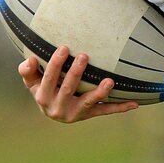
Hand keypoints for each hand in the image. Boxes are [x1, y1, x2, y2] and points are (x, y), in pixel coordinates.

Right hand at [19, 45, 138, 122]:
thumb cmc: (44, 89)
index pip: (49, 78)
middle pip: (68, 88)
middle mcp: (59, 108)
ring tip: (110, 82)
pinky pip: (106, 111)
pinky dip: (121, 107)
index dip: (56, 63)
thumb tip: (30, 59)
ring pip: (89, 103)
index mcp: (43, 97)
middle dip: (76, 73)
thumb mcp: (32, 82)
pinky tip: (135, 103)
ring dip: (100, 93)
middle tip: (85, 55)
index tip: (65, 47)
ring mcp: (76, 113)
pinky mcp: (90, 115)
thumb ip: (27, 71)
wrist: (53, 112)